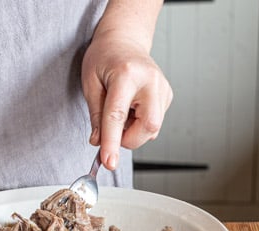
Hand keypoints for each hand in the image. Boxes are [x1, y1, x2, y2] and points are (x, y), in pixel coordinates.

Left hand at [81, 30, 171, 169]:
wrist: (125, 39)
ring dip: (132, 131)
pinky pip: (154, 124)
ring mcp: (163, 89)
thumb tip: (99, 143)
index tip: (108, 162)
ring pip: (152, 129)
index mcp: (127, 74)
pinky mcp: (167, 96)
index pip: (118, 115)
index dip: (112, 142)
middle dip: (128, 139)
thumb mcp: (90, 83)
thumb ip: (95, 115)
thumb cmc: (105, 57)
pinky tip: (131, 108)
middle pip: (148, 126)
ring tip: (121, 110)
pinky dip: (139, 125)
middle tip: (112, 130)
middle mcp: (151, 81)